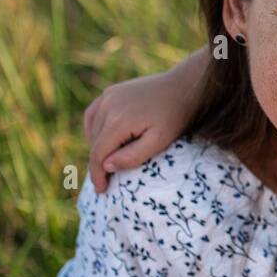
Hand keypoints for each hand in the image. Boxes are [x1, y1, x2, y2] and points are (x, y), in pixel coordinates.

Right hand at [84, 67, 194, 192]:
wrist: (184, 86)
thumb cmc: (175, 116)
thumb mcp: (159, 141)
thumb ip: (133, 156)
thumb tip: (106, 166)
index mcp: (118, 121)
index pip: (98, 154)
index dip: (97, 175)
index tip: (101, 190)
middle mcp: (108, 106)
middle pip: (95, 143)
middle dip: (99, 164)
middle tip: (109, 181)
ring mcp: (108, 96)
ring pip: (92, 129)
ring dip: (97, 147)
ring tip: (108, 163)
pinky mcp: (111, 92)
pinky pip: (93, 114)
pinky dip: (94, 129)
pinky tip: (102, 140)